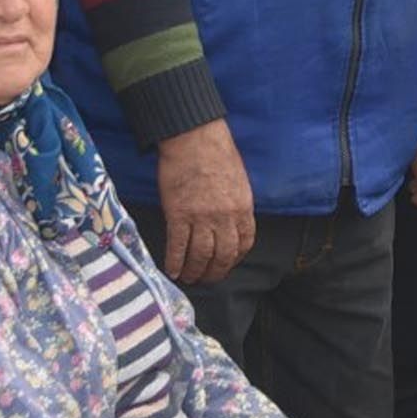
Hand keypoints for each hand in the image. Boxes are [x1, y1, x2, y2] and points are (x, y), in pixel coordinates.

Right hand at [154, 121, 255, 285]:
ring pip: (200, 255)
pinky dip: (175, 262)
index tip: (227, 264)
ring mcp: (201, 217)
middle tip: (208, 279)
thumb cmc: (217, 153)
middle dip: (216, 272)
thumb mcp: (239, 181)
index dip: (235, 258)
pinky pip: (178, 246)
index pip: (244, 243)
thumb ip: (237, 204)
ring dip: (195, 271)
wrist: (194, 138)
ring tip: (189, 278)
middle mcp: (225, 217)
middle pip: (223, 255)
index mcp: (243, 207)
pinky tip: (173, 270)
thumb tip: (232, 223)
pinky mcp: (178, 214)